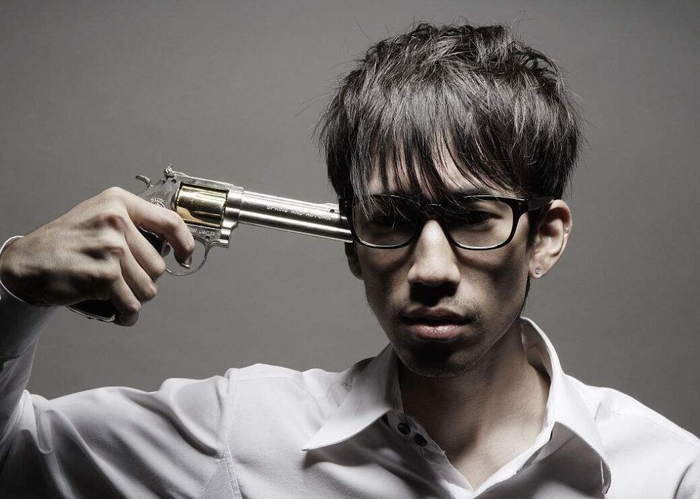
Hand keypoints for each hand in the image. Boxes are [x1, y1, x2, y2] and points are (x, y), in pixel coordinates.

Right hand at [0, 187, 194, 325]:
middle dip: (143, 280)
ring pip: (148, 289)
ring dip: (134, 299)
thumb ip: (134, 226)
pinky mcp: (104, 275)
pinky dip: (126, 315)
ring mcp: (111, 247)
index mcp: (119, 202)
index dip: (184, 243)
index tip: (184, 257)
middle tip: (119, 280)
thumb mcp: (100, 218)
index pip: (170, 222)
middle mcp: (117, 221)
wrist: (27, 262)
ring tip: (113, 294)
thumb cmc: (67, 243)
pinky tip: (115, 311)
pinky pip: (131, 305)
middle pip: (158, 266)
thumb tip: (172, 247)